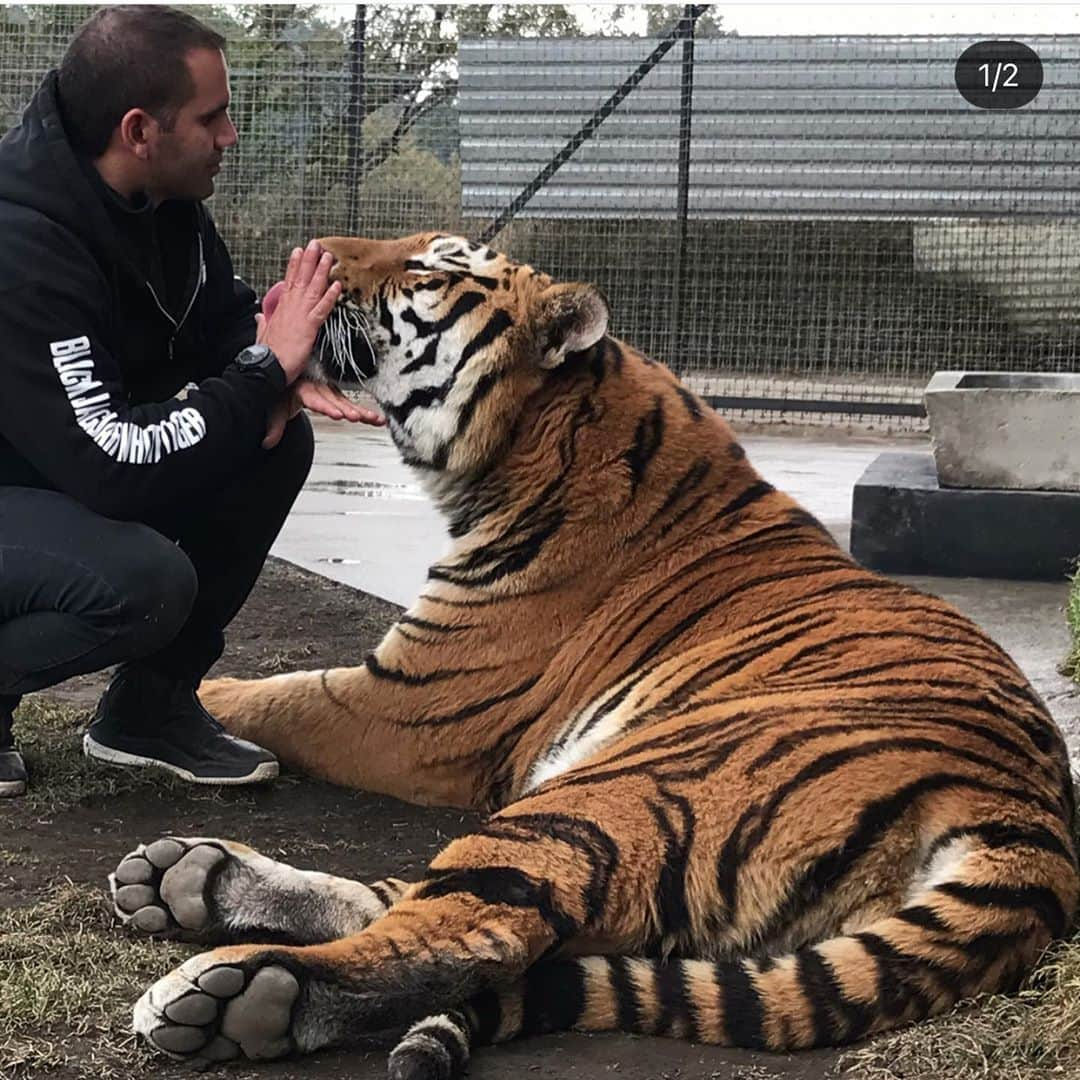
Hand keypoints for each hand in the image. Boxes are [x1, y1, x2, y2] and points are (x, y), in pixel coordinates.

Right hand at [254, 240, 339, 384]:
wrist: (266, 368)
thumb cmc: (267, 355)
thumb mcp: (263, 334)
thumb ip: (263, 322)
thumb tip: (260, 315)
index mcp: (280, 309)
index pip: (289, 282)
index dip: (295, 266)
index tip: (298, 251)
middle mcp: (290, 307)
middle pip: (301, 279)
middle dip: (309, 260)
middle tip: (316, 244)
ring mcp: (300, 315)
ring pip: (312, 289)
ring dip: (321, 271)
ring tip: (328, 256)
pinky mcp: (309, 327)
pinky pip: (322, 308)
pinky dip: (330, 296)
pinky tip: (337, 285)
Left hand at [262, 378, 384, 449]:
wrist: (284, 371)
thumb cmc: (281, 388)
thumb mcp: (275, 408)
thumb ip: (274, 425)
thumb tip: (267, 442)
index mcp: (304, 389)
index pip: (315, 399)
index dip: (326, 407)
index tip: (338, 414)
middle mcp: (319, 389)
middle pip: (335, 401)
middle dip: (347, 410)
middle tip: (358, 417)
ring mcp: (329, 393)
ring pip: (346, 403)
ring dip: (361, 411)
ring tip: (374, 420)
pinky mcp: (336, 397)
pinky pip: (351, 405)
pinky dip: (364, 412)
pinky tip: (378, 420)